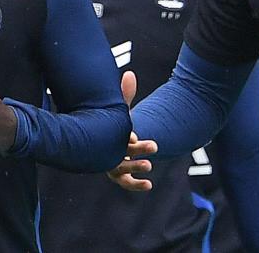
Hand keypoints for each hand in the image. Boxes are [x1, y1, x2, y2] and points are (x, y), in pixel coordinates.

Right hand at [106, 71, 157, 191]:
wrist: (105, 137)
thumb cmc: (110, 122)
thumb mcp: (118, 109)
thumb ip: (125, 94)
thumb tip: (130, 74)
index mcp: (106, 135)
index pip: (115, 137)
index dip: (126, 137)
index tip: (134, 136)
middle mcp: (106, 151)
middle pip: (119, 153)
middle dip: (136, 151)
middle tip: (153, 146)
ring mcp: (112, 164)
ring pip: (122, 170)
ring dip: (135, 168)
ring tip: (150, 166)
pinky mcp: (119, 174)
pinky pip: (126, 182)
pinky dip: (136, 185)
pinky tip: (149, 185)